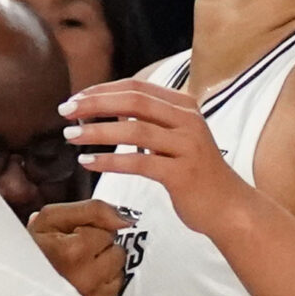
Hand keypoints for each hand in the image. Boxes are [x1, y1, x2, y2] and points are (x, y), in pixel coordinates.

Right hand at [29, 198, 127, 295]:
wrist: (8, 288)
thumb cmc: (27, 252)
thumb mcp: (50, 219)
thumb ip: (93, 210)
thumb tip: (127, 219)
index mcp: (73, 251)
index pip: (107, 232)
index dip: (89, 233)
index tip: (69, 241)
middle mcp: (85, 279)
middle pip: (117, 254)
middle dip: (99, 252)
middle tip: (73, 257)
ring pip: (117, 276)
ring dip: (102, 273)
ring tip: (76, 274)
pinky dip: (100, 292)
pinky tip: (80, 289)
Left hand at [61, 80, 250, 237]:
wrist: (229, 207)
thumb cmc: (195, 173)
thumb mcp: (175, 138)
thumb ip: (149, 121)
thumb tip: (106, 109)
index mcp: (184, 106)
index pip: (137, 88)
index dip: (102, 90)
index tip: (76, 98)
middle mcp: (188, 121)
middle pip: (134, 102)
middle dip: (95, 104)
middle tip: (65, 111)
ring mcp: (187, 146)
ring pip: (134, 131)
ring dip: (97, 132)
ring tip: (71, 136)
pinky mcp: (182, 173)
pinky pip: (139, 163)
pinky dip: (110, 160)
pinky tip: (88, 162)